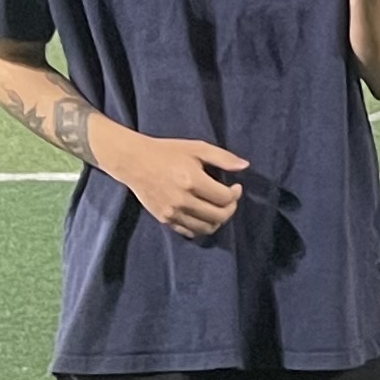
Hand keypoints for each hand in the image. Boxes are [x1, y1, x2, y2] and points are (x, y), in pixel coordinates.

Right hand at [108, 131, 248, 238]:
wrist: (134, 161)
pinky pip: (189, 231)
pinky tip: (203, 214)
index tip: (236, 187)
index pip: (225, 198)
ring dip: (218, 220)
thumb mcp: (197, 148)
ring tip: (218, 208)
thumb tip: (245, 166)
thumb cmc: (167, 152)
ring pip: (206, 228)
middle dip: (230, 209)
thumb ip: (223, 158)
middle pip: (219, 216)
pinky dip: (201, 226)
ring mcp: (172, 212)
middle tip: (230, 199)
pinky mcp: (164, 219)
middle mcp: (182, 200)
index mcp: (192, 181)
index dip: (236, 194)